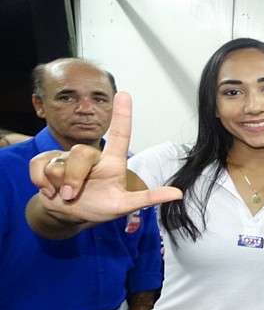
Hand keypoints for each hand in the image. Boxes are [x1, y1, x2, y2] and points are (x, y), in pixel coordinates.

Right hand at [28, 92, 181, 224]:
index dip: (122, 115)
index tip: (125, 94)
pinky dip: (42, 183)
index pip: (120, 135)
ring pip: (59, 164)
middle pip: (81, 153)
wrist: (70, 214)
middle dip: (75, 179)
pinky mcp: (46, 162)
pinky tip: (50, 191)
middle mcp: (92, 156)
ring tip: (66, 194)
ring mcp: (68, 157)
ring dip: (59, 186)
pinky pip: (39, 167)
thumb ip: (148, 198)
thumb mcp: (124, 205)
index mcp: (112, 162)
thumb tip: (178, 194)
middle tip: (74, 195)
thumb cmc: (100, 205)